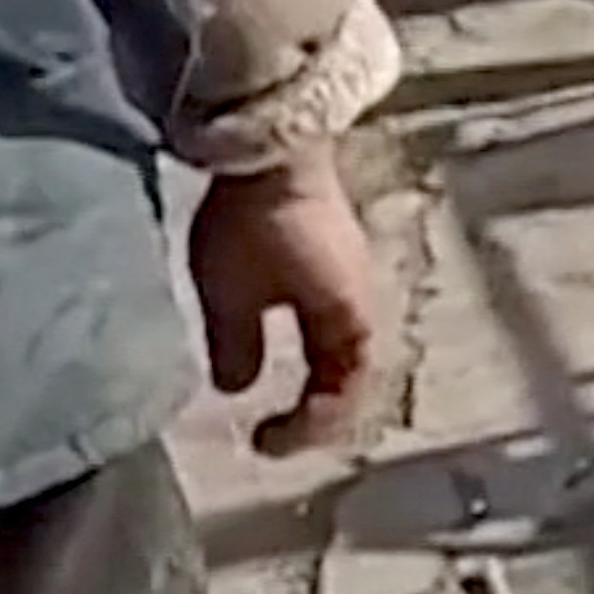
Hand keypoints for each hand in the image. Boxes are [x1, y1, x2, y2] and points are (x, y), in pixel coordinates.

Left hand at [189, 158, 382, 457]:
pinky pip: (336, 323)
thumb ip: (236, 348)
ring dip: (323, 380)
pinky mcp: (338, 257)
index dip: (304, 430)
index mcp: (348, 323)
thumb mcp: (230, 295)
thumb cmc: (254, 226)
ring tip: (288, 396)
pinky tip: (287, 341)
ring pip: (347, 349)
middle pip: (354, 376)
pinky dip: (318, 350)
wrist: (277, 149)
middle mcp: (363, 305)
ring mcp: (354, 278)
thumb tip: (238, 389)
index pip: (339, 397)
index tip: (260, 443)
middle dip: (322, 411)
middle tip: (279, 431)